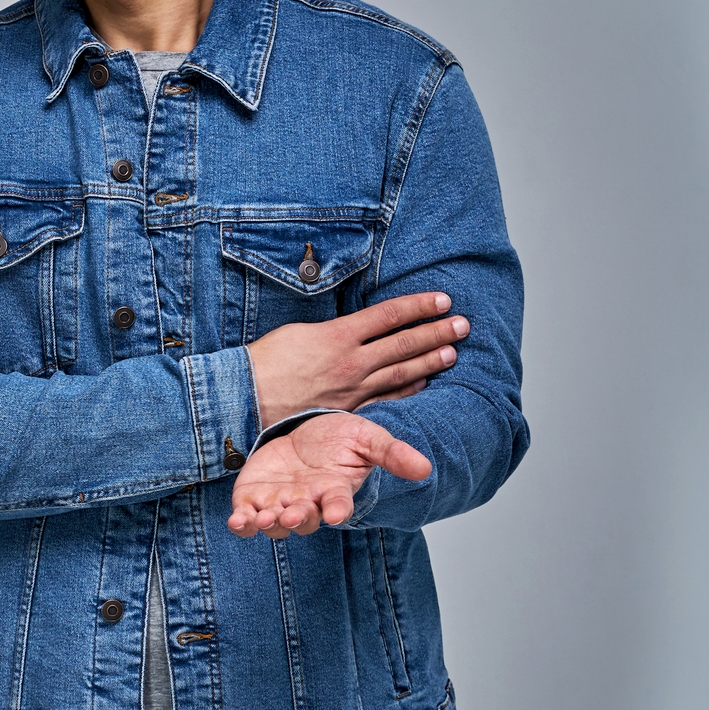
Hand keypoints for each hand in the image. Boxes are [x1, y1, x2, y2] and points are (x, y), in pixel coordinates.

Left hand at [226, 413, 432, 538]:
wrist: (306, 432)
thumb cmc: (340, 439)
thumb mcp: (368, 438)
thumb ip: (392, 453)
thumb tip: (424, 468)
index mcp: (335, 490)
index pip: (339, 504)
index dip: (338, 509)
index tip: (337, 512)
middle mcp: (308, 502)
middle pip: (303, 519)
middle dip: (298, 518)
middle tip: (291, 516)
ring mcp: (280, 502)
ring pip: (274, 523)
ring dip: (268, 524)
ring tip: (262, 520)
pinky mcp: (254, 497)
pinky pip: (247, 517)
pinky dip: (242, 522)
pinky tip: (237, 521)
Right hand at [247, 292, 467, 426]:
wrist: (246, 397)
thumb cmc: (265, 361)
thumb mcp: (298, 330)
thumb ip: (333, 330)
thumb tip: (354, 327)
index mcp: (338, 336)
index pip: (389, 316)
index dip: (419, 306)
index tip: (442, 300)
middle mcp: (351, 362)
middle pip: (404, 343)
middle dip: (437, 332)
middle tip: (463, 324)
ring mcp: (352, 389)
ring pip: (401, 372)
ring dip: (431, 361)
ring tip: (454, 351)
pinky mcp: (347, 410)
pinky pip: (386, 399)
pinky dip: (408, 390)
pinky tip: (424, 383)